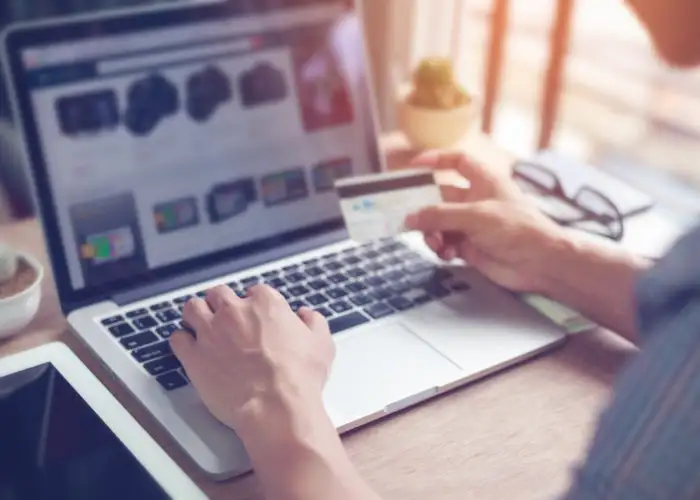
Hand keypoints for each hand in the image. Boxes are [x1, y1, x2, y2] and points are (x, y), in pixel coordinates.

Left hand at [170, 285, 334, 437]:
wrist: (276, 407)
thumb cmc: (299, 377)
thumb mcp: (321, 344)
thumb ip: (313, 323)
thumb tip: (306, 315)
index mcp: (266, 304)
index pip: (254, 292)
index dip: (254, 304)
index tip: (255, 317)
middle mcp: (235, 311)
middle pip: (219, 294)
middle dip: (222, 304)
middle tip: (226, 319)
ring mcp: (211, 332)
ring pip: (192, 308)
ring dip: (197, 315)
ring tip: (201, 327)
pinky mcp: (193, 355)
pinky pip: (177, 338)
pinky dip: (182, 341)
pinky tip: (189, 348)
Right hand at [405, 152, 568, 292]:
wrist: (540, 264)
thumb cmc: (517, 229)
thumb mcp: (475, 216)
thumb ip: (440, 215)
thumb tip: (410, 218)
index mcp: (484, 181)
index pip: (458, 161)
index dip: (437, 159)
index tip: (414, 165)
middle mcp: (476, 200)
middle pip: (441, 197)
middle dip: (426, 208)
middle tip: (411, 218)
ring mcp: (472, 224)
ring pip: (439, 223)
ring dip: (432, 232)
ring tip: (435, 243)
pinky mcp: (470, 246)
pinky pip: (446, 243)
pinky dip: (441, 248)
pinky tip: (446, 254)